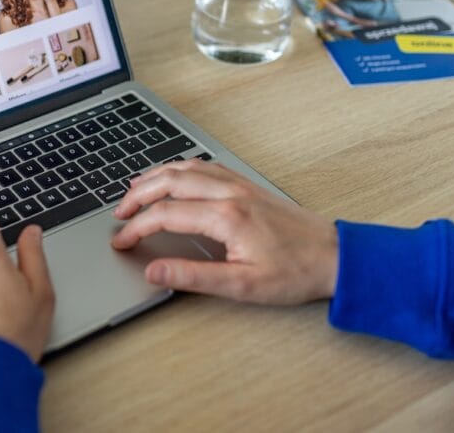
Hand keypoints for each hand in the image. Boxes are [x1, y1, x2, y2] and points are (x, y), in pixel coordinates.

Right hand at [111, 160, 337, 304]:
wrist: (335, 256)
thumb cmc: (294, 273)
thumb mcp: (241, 286)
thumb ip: (193, 276)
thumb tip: (154, 272)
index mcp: (225, 216)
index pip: (165, 215)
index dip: (136, 228)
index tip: (121, 242)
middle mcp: (229, 193)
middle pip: (169, 181)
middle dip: (137, 195)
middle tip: (118, 213)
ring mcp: (238, 185)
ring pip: (185, 168)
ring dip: (155, 176)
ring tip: (134, 190)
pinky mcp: (246, 185)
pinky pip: (204, 166)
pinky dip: (179, 169)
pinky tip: (173, 177)